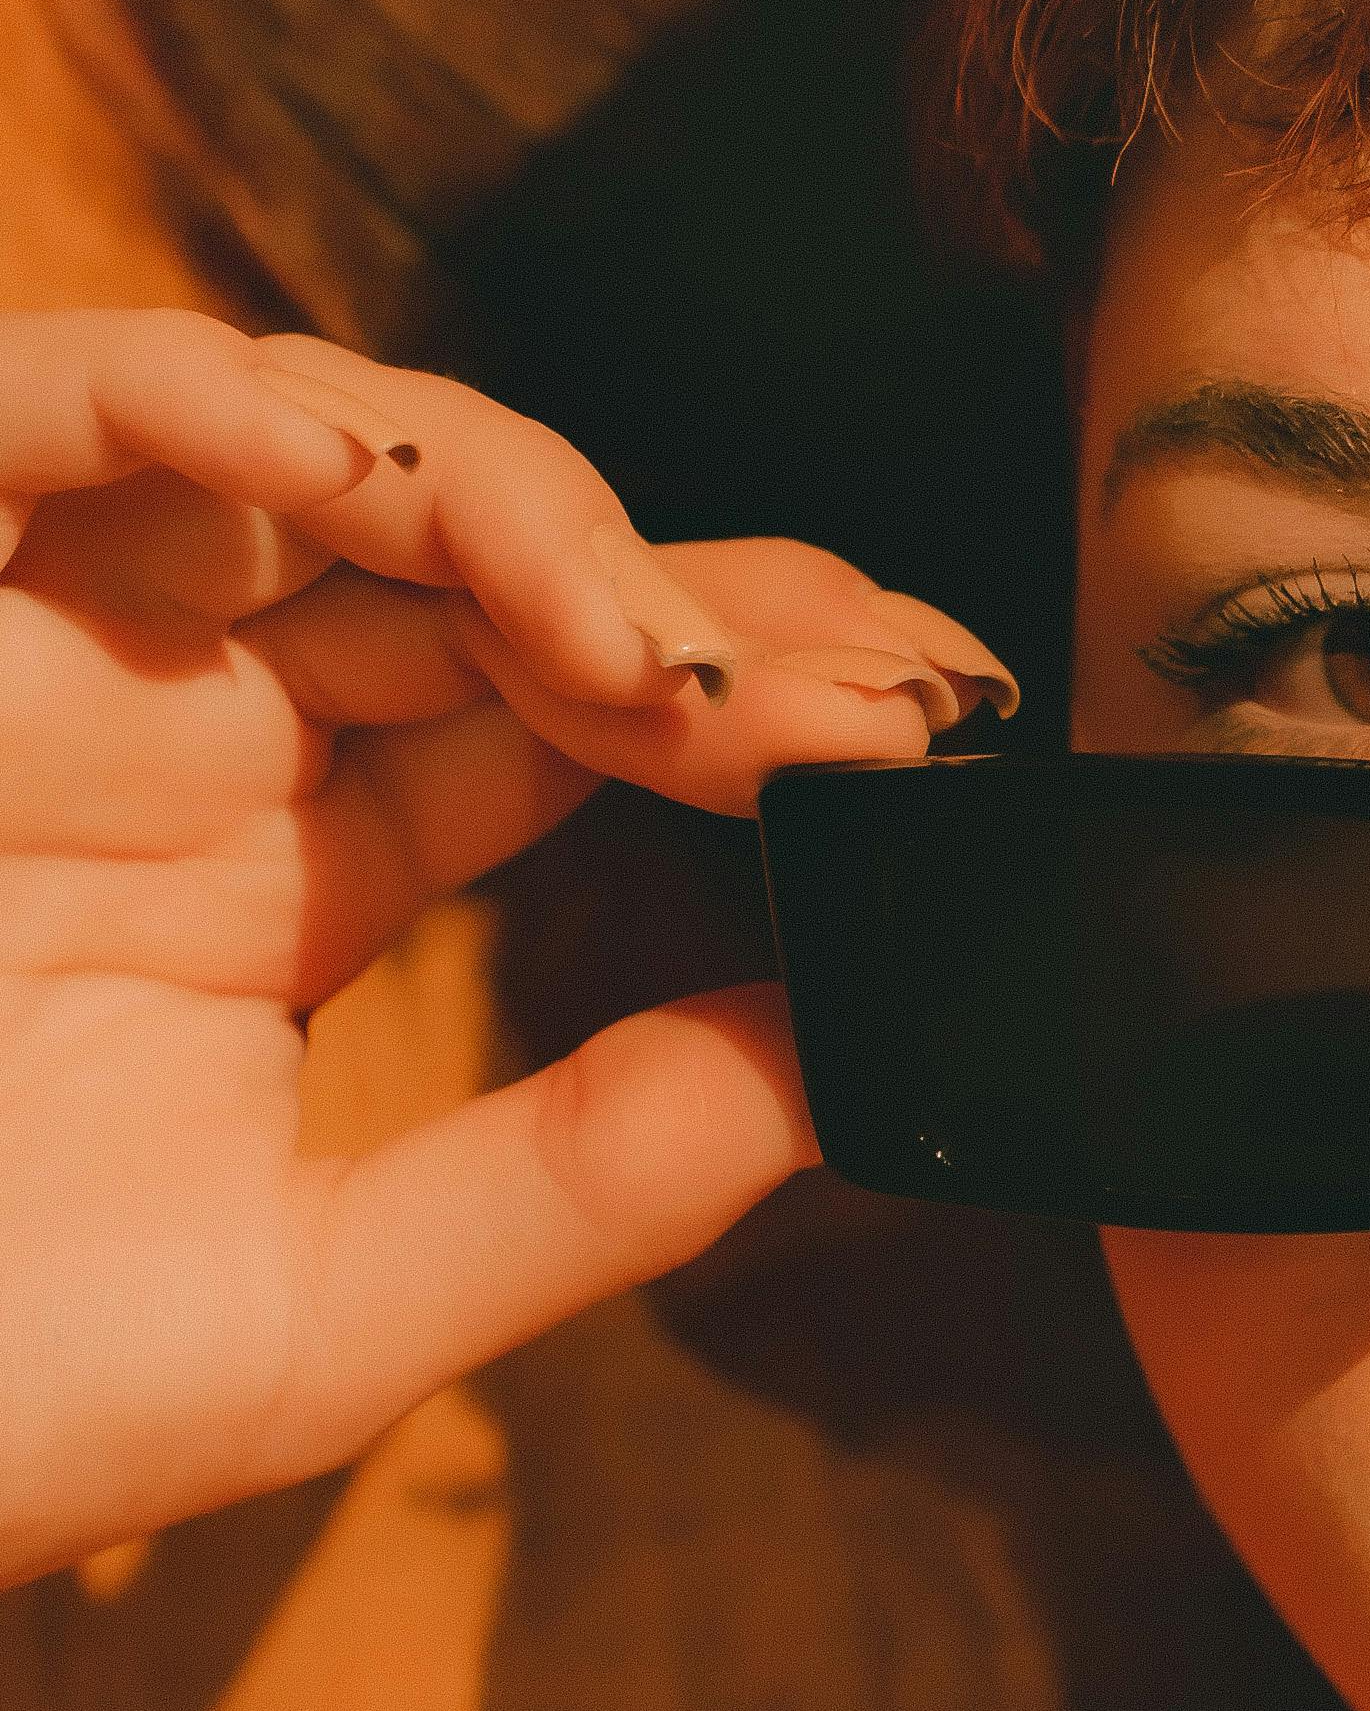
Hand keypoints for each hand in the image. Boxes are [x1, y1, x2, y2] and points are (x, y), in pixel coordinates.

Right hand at [0, 308, 1013, 1593]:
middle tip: (880, 693)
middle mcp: (181, 717)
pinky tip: (373, 491)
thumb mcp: (315, 1313)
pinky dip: (208, 397)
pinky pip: (45, 406)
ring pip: (313, 439)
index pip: (571, 701)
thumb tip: (835, 1068)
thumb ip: (575, 1183)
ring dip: (517, 500)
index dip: (757, 690)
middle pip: (493, 554)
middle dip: (704, 594)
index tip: (938, 741)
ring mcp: (37, 641)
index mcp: (285, 860)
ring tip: (655, 654)